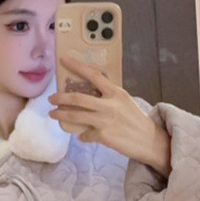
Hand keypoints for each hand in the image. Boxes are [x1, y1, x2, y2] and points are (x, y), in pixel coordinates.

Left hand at [48, 56, 170, 176]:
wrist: (148, 140)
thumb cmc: (135, 120)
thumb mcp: (124, 102)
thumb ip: (108, 97)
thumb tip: (89, 97)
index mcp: (115, 92)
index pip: (93, 75)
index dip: (77, 66)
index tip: (63, 60)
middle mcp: (109, 104)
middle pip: (78, 98)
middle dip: (60, 98)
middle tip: (51, 98)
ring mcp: (105, 121)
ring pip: (76, 116)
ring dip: (61, 115)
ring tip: (53, 114)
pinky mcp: (103, 136)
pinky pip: (85, 134)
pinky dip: (81, 135)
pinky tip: (81, 135)